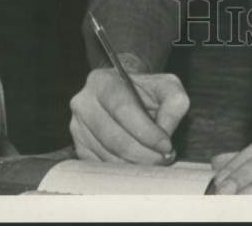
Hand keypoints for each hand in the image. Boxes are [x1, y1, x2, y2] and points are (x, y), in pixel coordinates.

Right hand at [70, 62, 188, 163]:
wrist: (126, 94)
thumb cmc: (147, 91)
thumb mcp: (166, 87)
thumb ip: (173, 104)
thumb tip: (165, 134)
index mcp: (103, 81)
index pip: (122, 108)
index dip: (145, 131)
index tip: (166, 145)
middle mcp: (84, 102)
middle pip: (114, 137)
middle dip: (144, 153)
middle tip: (165, 158)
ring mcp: (78, 126)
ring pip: (108, 155)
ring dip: (135, 164)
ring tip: (156, 161)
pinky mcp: (79, 146)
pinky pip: (101, 166)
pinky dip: (123, 170)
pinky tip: (138, 164)